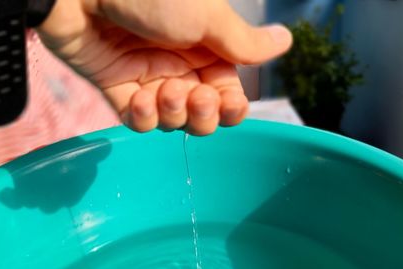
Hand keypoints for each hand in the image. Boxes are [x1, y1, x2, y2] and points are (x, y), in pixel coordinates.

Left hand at [38, 0, 291, 134]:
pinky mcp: (117, 86)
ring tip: (164, 90)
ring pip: (173, 120)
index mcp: (207, 45)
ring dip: (174, 114)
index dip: (232, 107)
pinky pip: (138, 120)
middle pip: (203, 112)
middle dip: (205, 115)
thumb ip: (243, 41)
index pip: (229, 91)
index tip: (230, 103)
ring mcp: (148, 76)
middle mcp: (180, 63)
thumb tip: (285, 40)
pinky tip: (140, 101)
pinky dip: (143, 118)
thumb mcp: (207, 15)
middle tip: (197, 97)